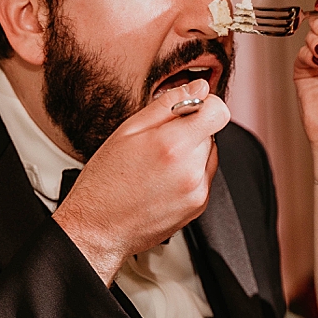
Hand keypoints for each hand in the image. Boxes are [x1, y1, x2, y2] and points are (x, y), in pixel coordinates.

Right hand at [53, 78, 229, 283]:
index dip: (204, 105)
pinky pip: (203, 177)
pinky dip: (188, 173)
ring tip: (158, 163)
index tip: (189, 109)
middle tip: (158, 142)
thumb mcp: (127, 131)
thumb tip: (198, 88)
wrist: (98, 229)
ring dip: (190, 153)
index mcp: (173, 145)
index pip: (218, 111)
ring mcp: (197, 191)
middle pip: (210, 132)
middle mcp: (191, 170)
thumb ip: (167, 104)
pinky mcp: (198, 206)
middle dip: (189, 131)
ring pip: (208, 155)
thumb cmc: (104, 182)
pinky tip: (161, 179)